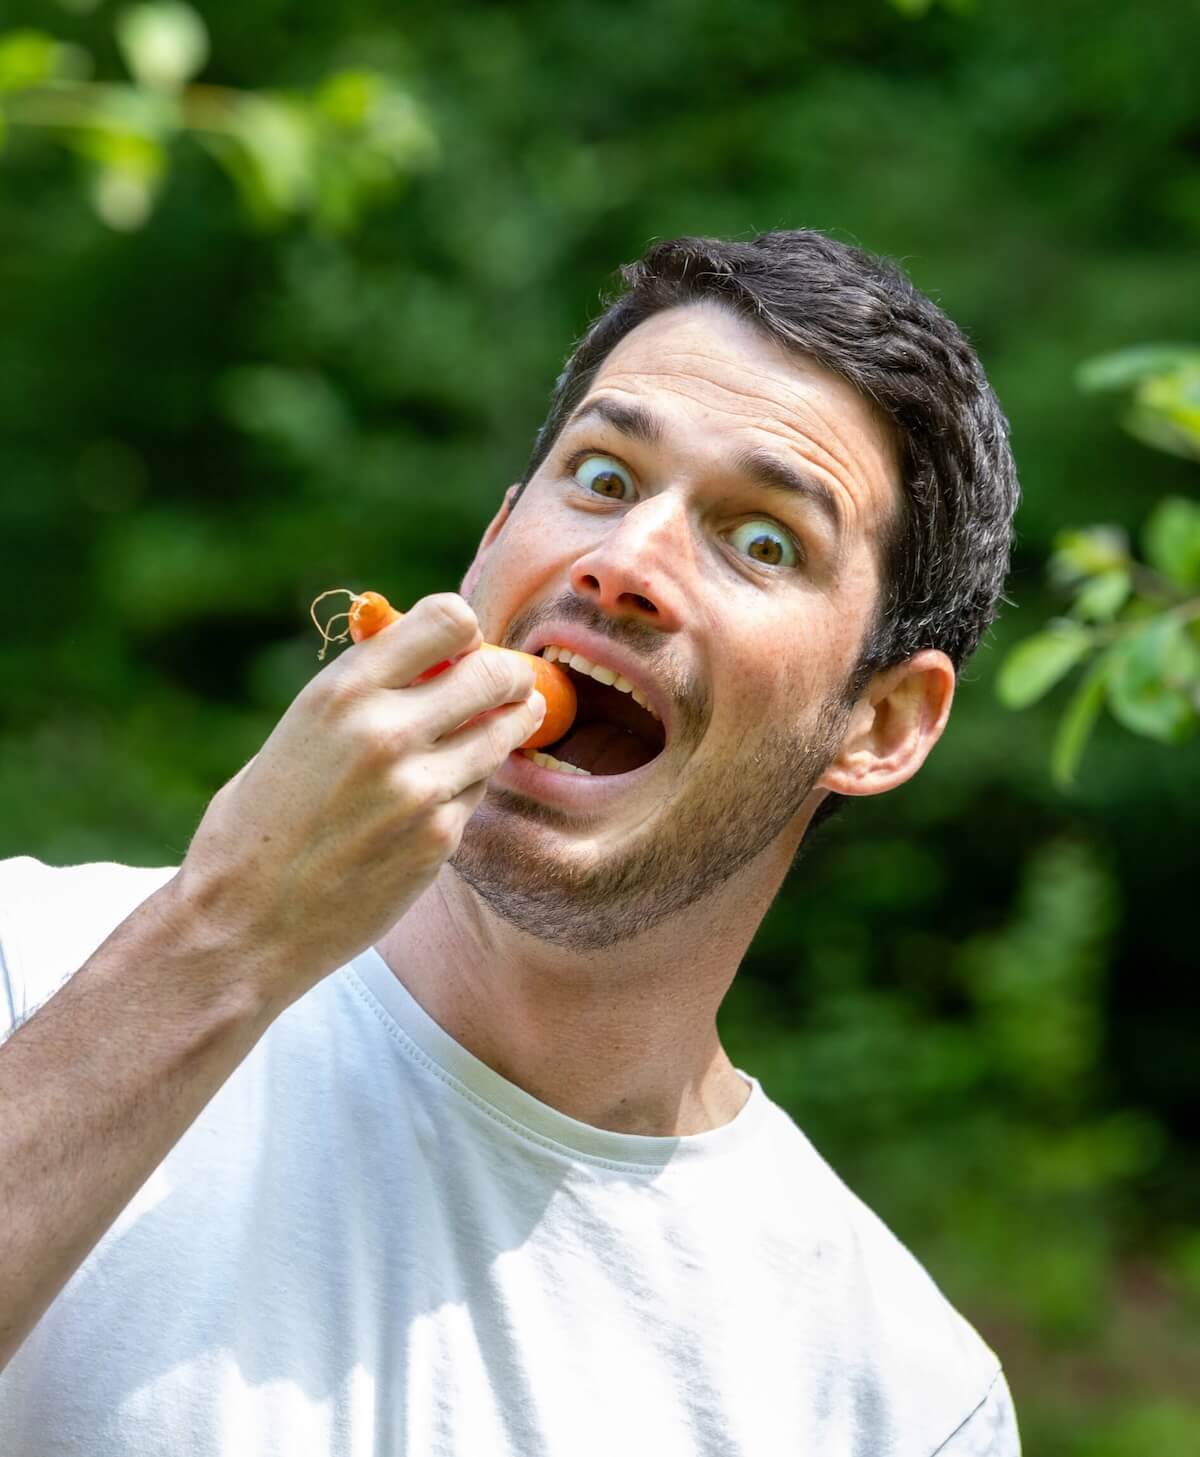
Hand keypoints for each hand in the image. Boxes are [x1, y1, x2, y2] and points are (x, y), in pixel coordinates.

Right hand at [169, 593, 543, 1011]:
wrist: (243, 924)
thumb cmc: (259, 823)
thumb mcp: (299, 731)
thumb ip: (364, 691)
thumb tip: (426, 652)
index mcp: (342, 691)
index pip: (449, 619)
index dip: (464, 631)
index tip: (462, 647)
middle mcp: (386, 731)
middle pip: (495, 672)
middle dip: (507, 677)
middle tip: (508, 685)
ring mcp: (420, 787)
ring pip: (503, 731)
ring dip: (509, 724)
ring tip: (502, 724)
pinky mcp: (440, 837)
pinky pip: (480, 788)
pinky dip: (471, 783)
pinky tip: (444, 792)